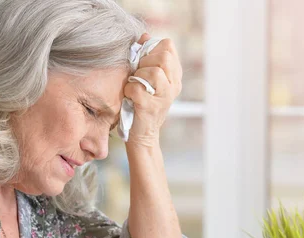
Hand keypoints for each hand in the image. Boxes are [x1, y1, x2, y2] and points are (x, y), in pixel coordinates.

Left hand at [124, 33, 182, 147]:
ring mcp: (164, 97)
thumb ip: (148, 58)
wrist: (143, 135)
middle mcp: (173, 85)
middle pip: (164, 57)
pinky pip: (137, 89)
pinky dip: (129, 91)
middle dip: (146, 61)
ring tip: (135, 85)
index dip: (152, 48)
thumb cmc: (142, 104)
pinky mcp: (150, 107)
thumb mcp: (148, 79)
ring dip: (138, 76)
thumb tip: (144, 36)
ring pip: (154, 72)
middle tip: (139, 74)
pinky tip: (130, 97)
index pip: (168, 46)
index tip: (143, 60)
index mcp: (174, 75)